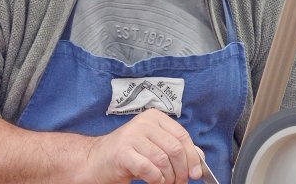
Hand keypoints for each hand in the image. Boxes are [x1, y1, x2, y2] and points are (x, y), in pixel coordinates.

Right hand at [83, 108, 202, 183]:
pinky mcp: (123, 151)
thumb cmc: (128, 154)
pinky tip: (154, 182)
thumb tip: (199, 159)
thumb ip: (175, 149)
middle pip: (174, 148)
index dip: (193, 156)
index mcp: (154, 117)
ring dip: (168, 177)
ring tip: (166, 183)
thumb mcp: (154, 147)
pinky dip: (156, 179)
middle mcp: (144, 122)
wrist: (95, 160)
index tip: (196, 173)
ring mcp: (132, 135)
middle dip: (181, 170)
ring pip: (163, 160)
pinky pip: (149, 168)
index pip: (182, 136)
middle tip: (180, 182)